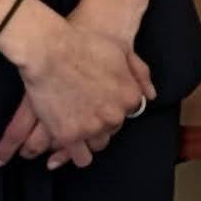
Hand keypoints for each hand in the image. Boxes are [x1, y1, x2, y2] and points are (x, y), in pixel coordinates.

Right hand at [0, 0, 153, 166]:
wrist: (49, 49)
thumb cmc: (83, 43)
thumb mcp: (120, 49)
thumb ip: (139, 73)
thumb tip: (150, 95)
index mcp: (129, 96)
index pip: (128, 111)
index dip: (113, 106)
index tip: (100, 100)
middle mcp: (115, 116)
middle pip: (112, 129)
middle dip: (101, 122)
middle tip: (84, 111)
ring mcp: (92, 128)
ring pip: (97, 146)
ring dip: (89, 140)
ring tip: (77, 130)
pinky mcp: (69, 136)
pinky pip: (78, 156)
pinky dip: (73, 152)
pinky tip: (67, 145)